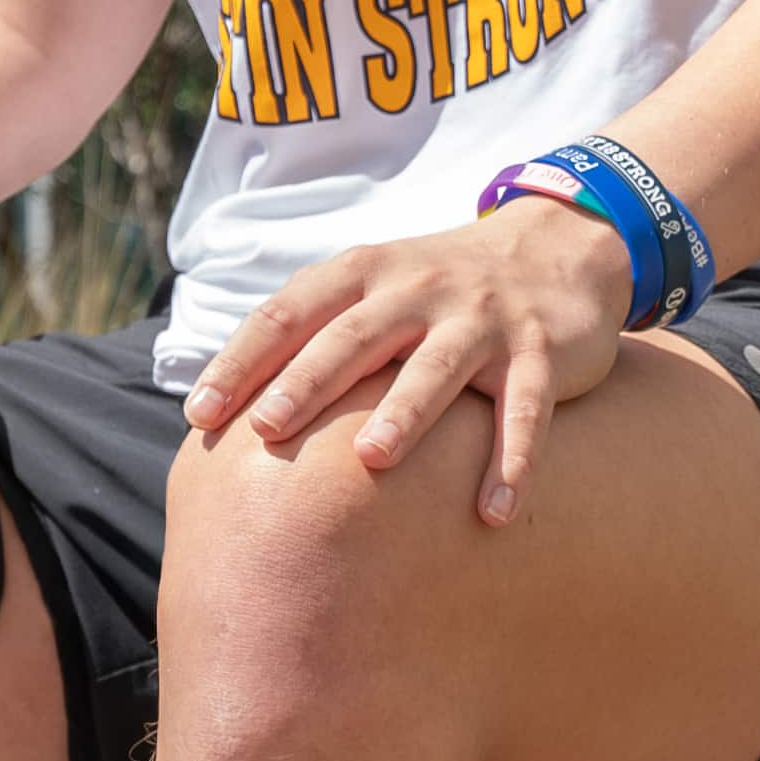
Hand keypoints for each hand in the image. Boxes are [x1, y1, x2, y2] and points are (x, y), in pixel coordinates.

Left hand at [177, 199, 632, 525]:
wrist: (559, 246)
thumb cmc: (438, 288)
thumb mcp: (374, 285)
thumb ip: (311, 329)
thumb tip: (217, 400)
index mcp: (365, 273)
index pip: (290, 313)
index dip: (242, 361)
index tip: (200, 413)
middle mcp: (419, 290)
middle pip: (355, 338)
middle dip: (308, 382)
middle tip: (266, 428)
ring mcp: (482, 321)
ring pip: (439, 369)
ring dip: (405, 414)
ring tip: (371, 460)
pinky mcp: (541, 354)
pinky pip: (526, 413)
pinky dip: (513, 462)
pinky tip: (494, 514)